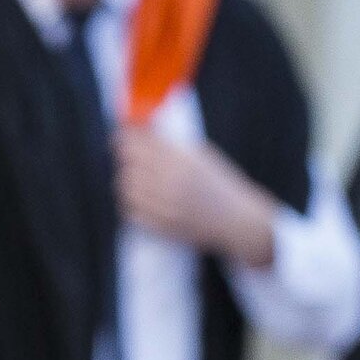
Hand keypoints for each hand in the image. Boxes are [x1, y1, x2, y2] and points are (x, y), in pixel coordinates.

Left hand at [112, 121, 280, 267]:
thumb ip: (173, 146)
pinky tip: (141, 201)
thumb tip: (143, 135)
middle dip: (126, 161)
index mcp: (180, 158)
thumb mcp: (203, 156)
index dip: (124, 139)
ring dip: (128, 183)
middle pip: (128, 164)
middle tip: (130, 162)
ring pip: (126, 188)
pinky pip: (132, 212)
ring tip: (135, 183)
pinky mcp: (162, 225)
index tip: (121, 140)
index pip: (138, 142)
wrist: (238, 220)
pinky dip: (131, 205)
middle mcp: (170, 179)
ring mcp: (165, 204)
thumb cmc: (222, 186)